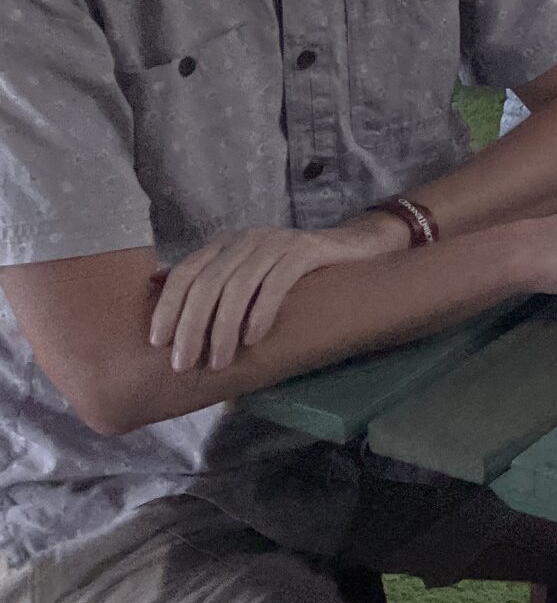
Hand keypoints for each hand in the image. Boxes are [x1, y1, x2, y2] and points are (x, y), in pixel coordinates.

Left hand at [150, 215, 404, 372]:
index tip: (158, 343)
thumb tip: (166, 315)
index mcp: (224, 243)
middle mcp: (246, 238)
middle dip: (191, 326)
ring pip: (239, 286)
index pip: (185, 272)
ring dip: (224, 329)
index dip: (168, 307)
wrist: (351, 249)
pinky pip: (276, 283)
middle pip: (208, 282)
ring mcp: (276, 241)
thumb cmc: (290, 274)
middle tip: (185, 364)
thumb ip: (214, 288)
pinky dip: (261, 313)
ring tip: (220, 362)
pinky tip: (254, 339)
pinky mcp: (305, 250)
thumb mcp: (246, 276)